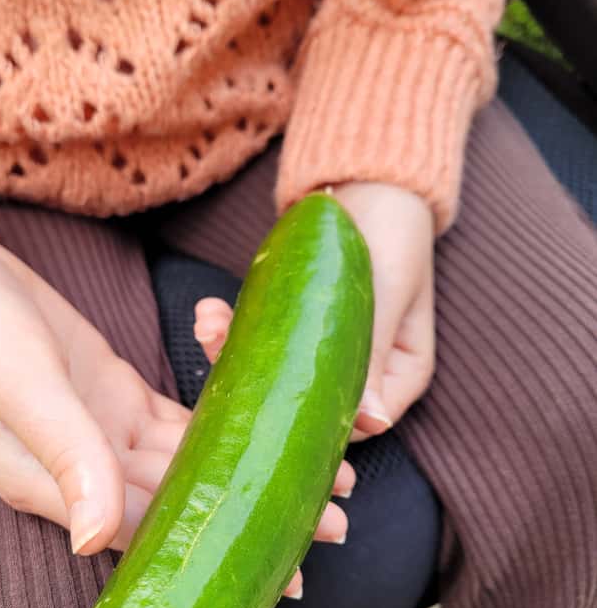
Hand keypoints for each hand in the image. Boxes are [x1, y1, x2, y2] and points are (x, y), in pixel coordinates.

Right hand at [0, 228, 349, 598]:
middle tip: (332, 525)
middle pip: (184, 507)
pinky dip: (224, 428)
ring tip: (319, 479)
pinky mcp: (115, 398)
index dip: (217, 551)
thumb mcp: (17, 387)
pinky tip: (268, 432)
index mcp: (56, 488)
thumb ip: (64, 456)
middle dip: (254, 514)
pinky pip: (179, 423)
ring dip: (250, 472)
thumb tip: (96, 540)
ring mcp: (102, 435)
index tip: (284, 567)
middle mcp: (84, 473)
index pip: (151, 537)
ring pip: (192, 467)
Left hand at [193, 184, 434, 442]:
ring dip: (231, 352)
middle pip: (306, 404)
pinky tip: (208, 310)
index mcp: (400, 377)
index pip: (356, 425)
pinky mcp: (295, 328)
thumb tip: (374, 424)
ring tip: (207, 323)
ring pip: (274, 376)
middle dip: (256, 387)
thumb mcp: (388, 291)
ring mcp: (325, 353)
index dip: (312, 430)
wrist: (372, 177)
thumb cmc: (394, 228)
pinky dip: (231, 328)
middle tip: (216, 352)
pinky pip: (260, 341)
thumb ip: (376, 355)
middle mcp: (363, 373)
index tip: (268, 412)